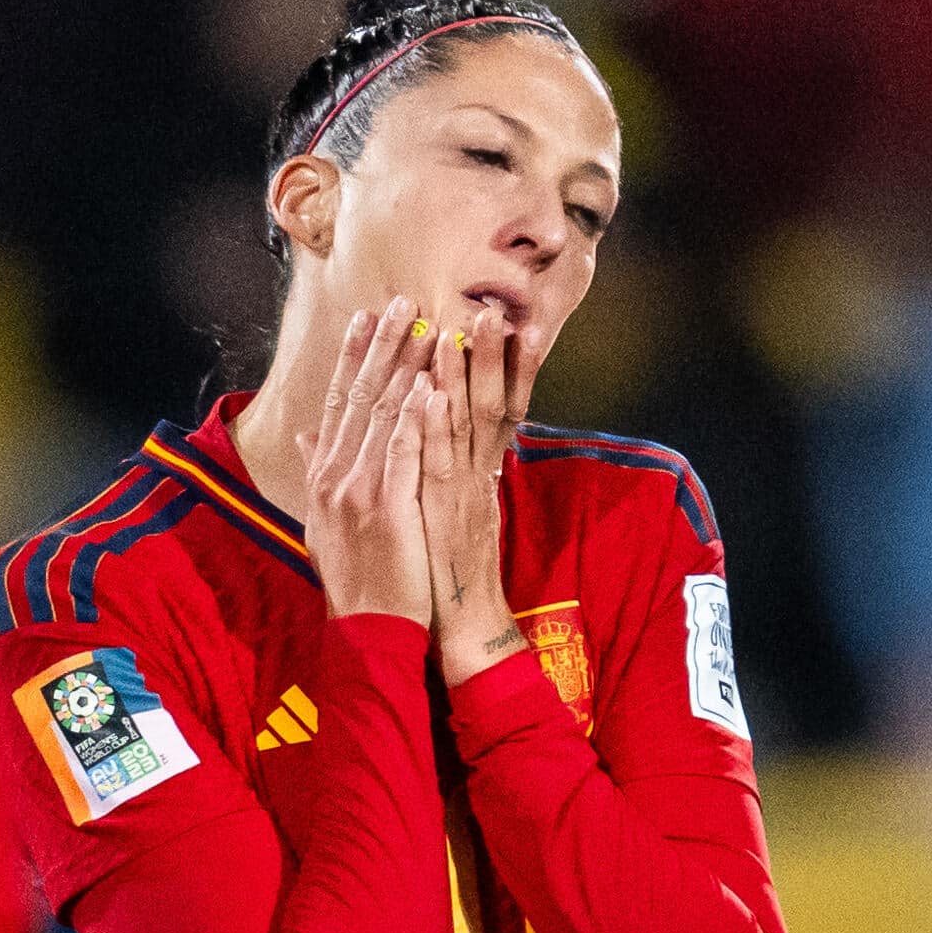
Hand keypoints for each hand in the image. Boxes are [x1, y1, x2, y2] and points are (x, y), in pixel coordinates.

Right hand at [294, 297, 430, 626]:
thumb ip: (318, 472)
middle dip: (383, 346)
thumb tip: (308, 436)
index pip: (338, 402)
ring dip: (406, 367)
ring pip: (384, 415)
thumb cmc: (356, 578)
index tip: (366, 318)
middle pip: (361, 397)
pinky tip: (430, 386)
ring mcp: (361, 490)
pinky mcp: (388, 508)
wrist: (368, 630)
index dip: (352, 357)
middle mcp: (337, 476)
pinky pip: (405, 452)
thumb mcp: (324, 522)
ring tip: (427, 327)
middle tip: (404, 302)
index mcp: (325, 476)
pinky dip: (417, 418)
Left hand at [417, 308, 529, 682]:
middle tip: (492, 310)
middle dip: (491, 356)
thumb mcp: (444, 506)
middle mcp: (479, 474)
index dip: (496, 364)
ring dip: (468, 376)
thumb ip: (438, 466)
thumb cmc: (447, 563)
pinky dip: (437, 426)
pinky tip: (434, 392)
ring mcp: (467, 491)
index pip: (491, 405)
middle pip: (490, 402)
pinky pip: (443, 462)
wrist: (463, 623)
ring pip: (471, 425)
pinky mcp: (449, 513)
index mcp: (477, 469)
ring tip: (465, 330)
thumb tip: (432, 432)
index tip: (499, 318)